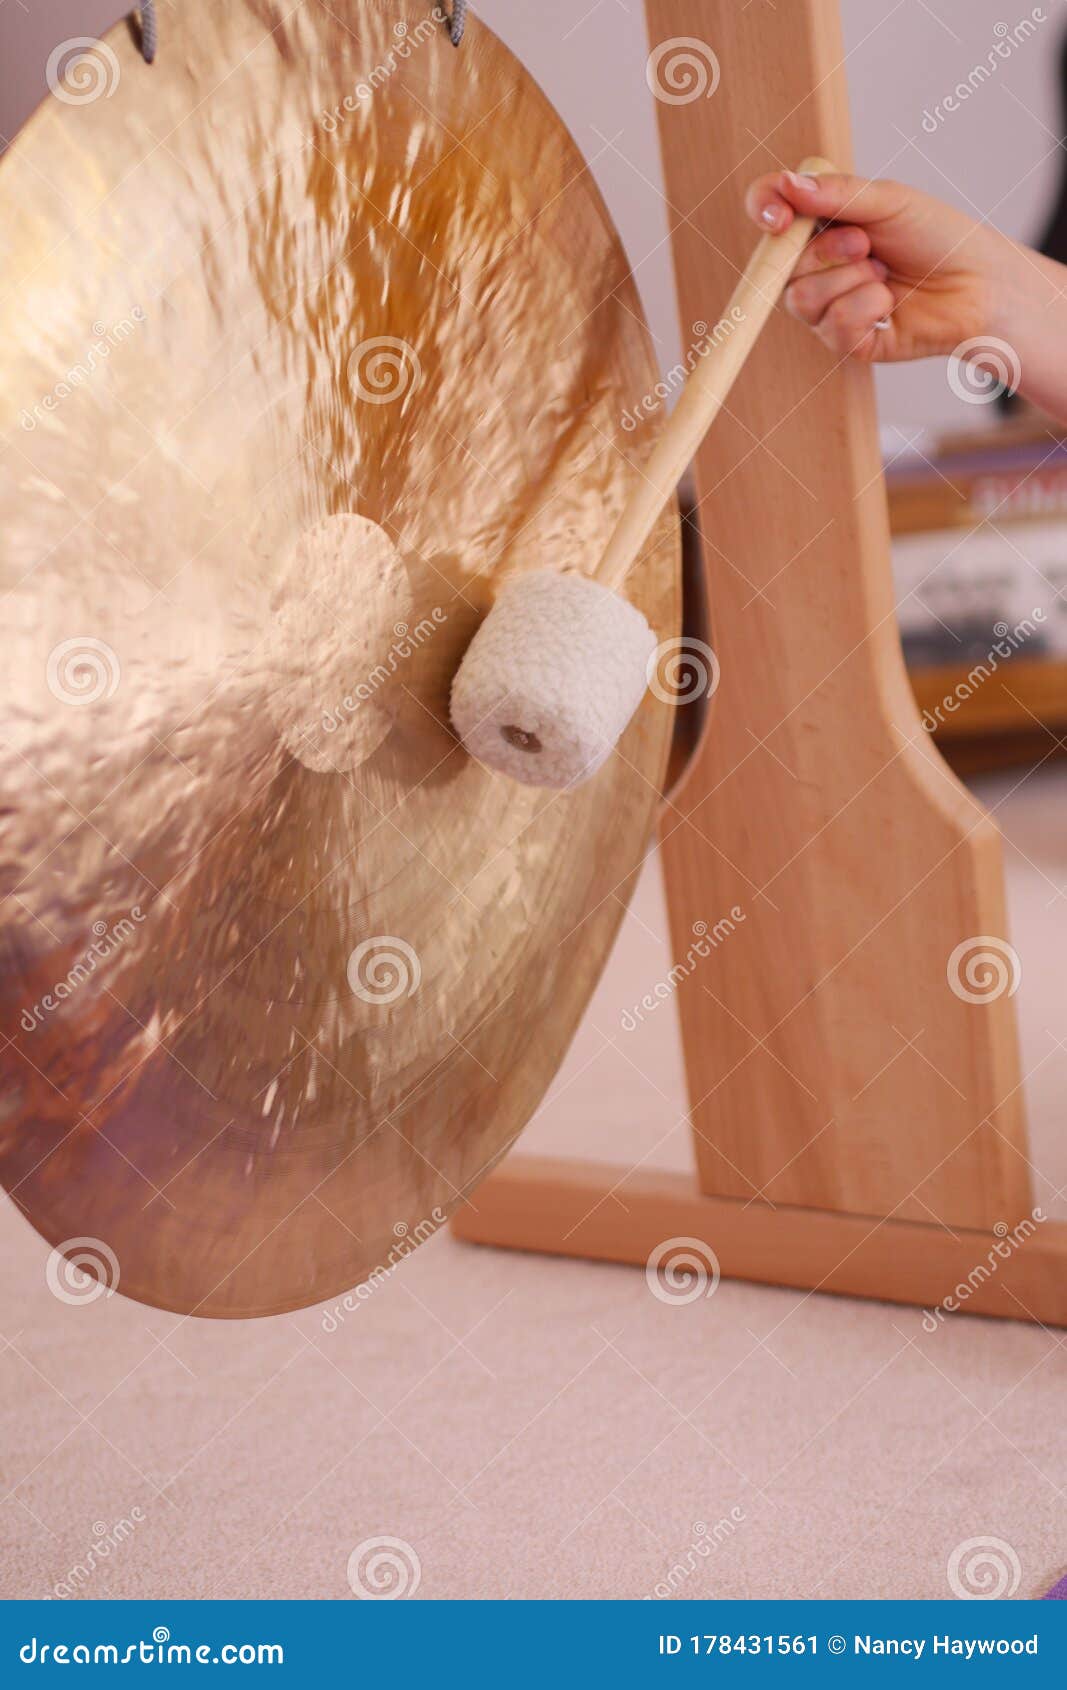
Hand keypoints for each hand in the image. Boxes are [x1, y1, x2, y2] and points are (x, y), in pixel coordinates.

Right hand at [745, 169, 1007, 364]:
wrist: (979, 284)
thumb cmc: (938, 237)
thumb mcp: (889, 201)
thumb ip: (837, 194)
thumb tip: (787, 185)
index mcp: (823, 223)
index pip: (771, 210)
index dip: (764, 209)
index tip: (778, 217)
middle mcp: (818, 266)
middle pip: (780, 266)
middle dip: (826, 252)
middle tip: (867, 244)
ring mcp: (828, 307)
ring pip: (801, 299)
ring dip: (850, 281)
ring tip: (884, 274)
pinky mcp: (847, 343)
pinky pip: (832, 327)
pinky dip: (867, 308)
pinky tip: (890, 304)